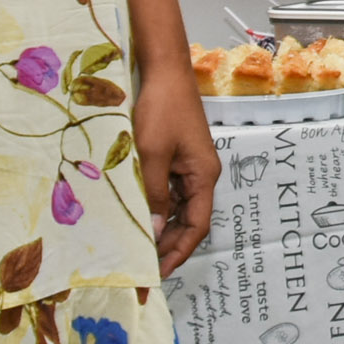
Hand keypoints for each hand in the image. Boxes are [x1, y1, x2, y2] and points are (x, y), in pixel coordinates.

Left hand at [131, 54, 216, 275]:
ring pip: (178, 206)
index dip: (180, 251)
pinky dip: (157, 206)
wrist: (165, 71)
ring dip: (162, 226)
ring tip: (139, 245)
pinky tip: (139, 213)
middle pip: (190, 220)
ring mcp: (190, 165)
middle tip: (146, 264)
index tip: (160, 271)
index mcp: (204, 176)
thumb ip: (154, 194)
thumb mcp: (153, 155)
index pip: (197, 226)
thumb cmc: (161, 110)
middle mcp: (201, 174)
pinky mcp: (177, 157)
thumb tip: (155, 231)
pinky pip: (170, 190)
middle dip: (171, 244)